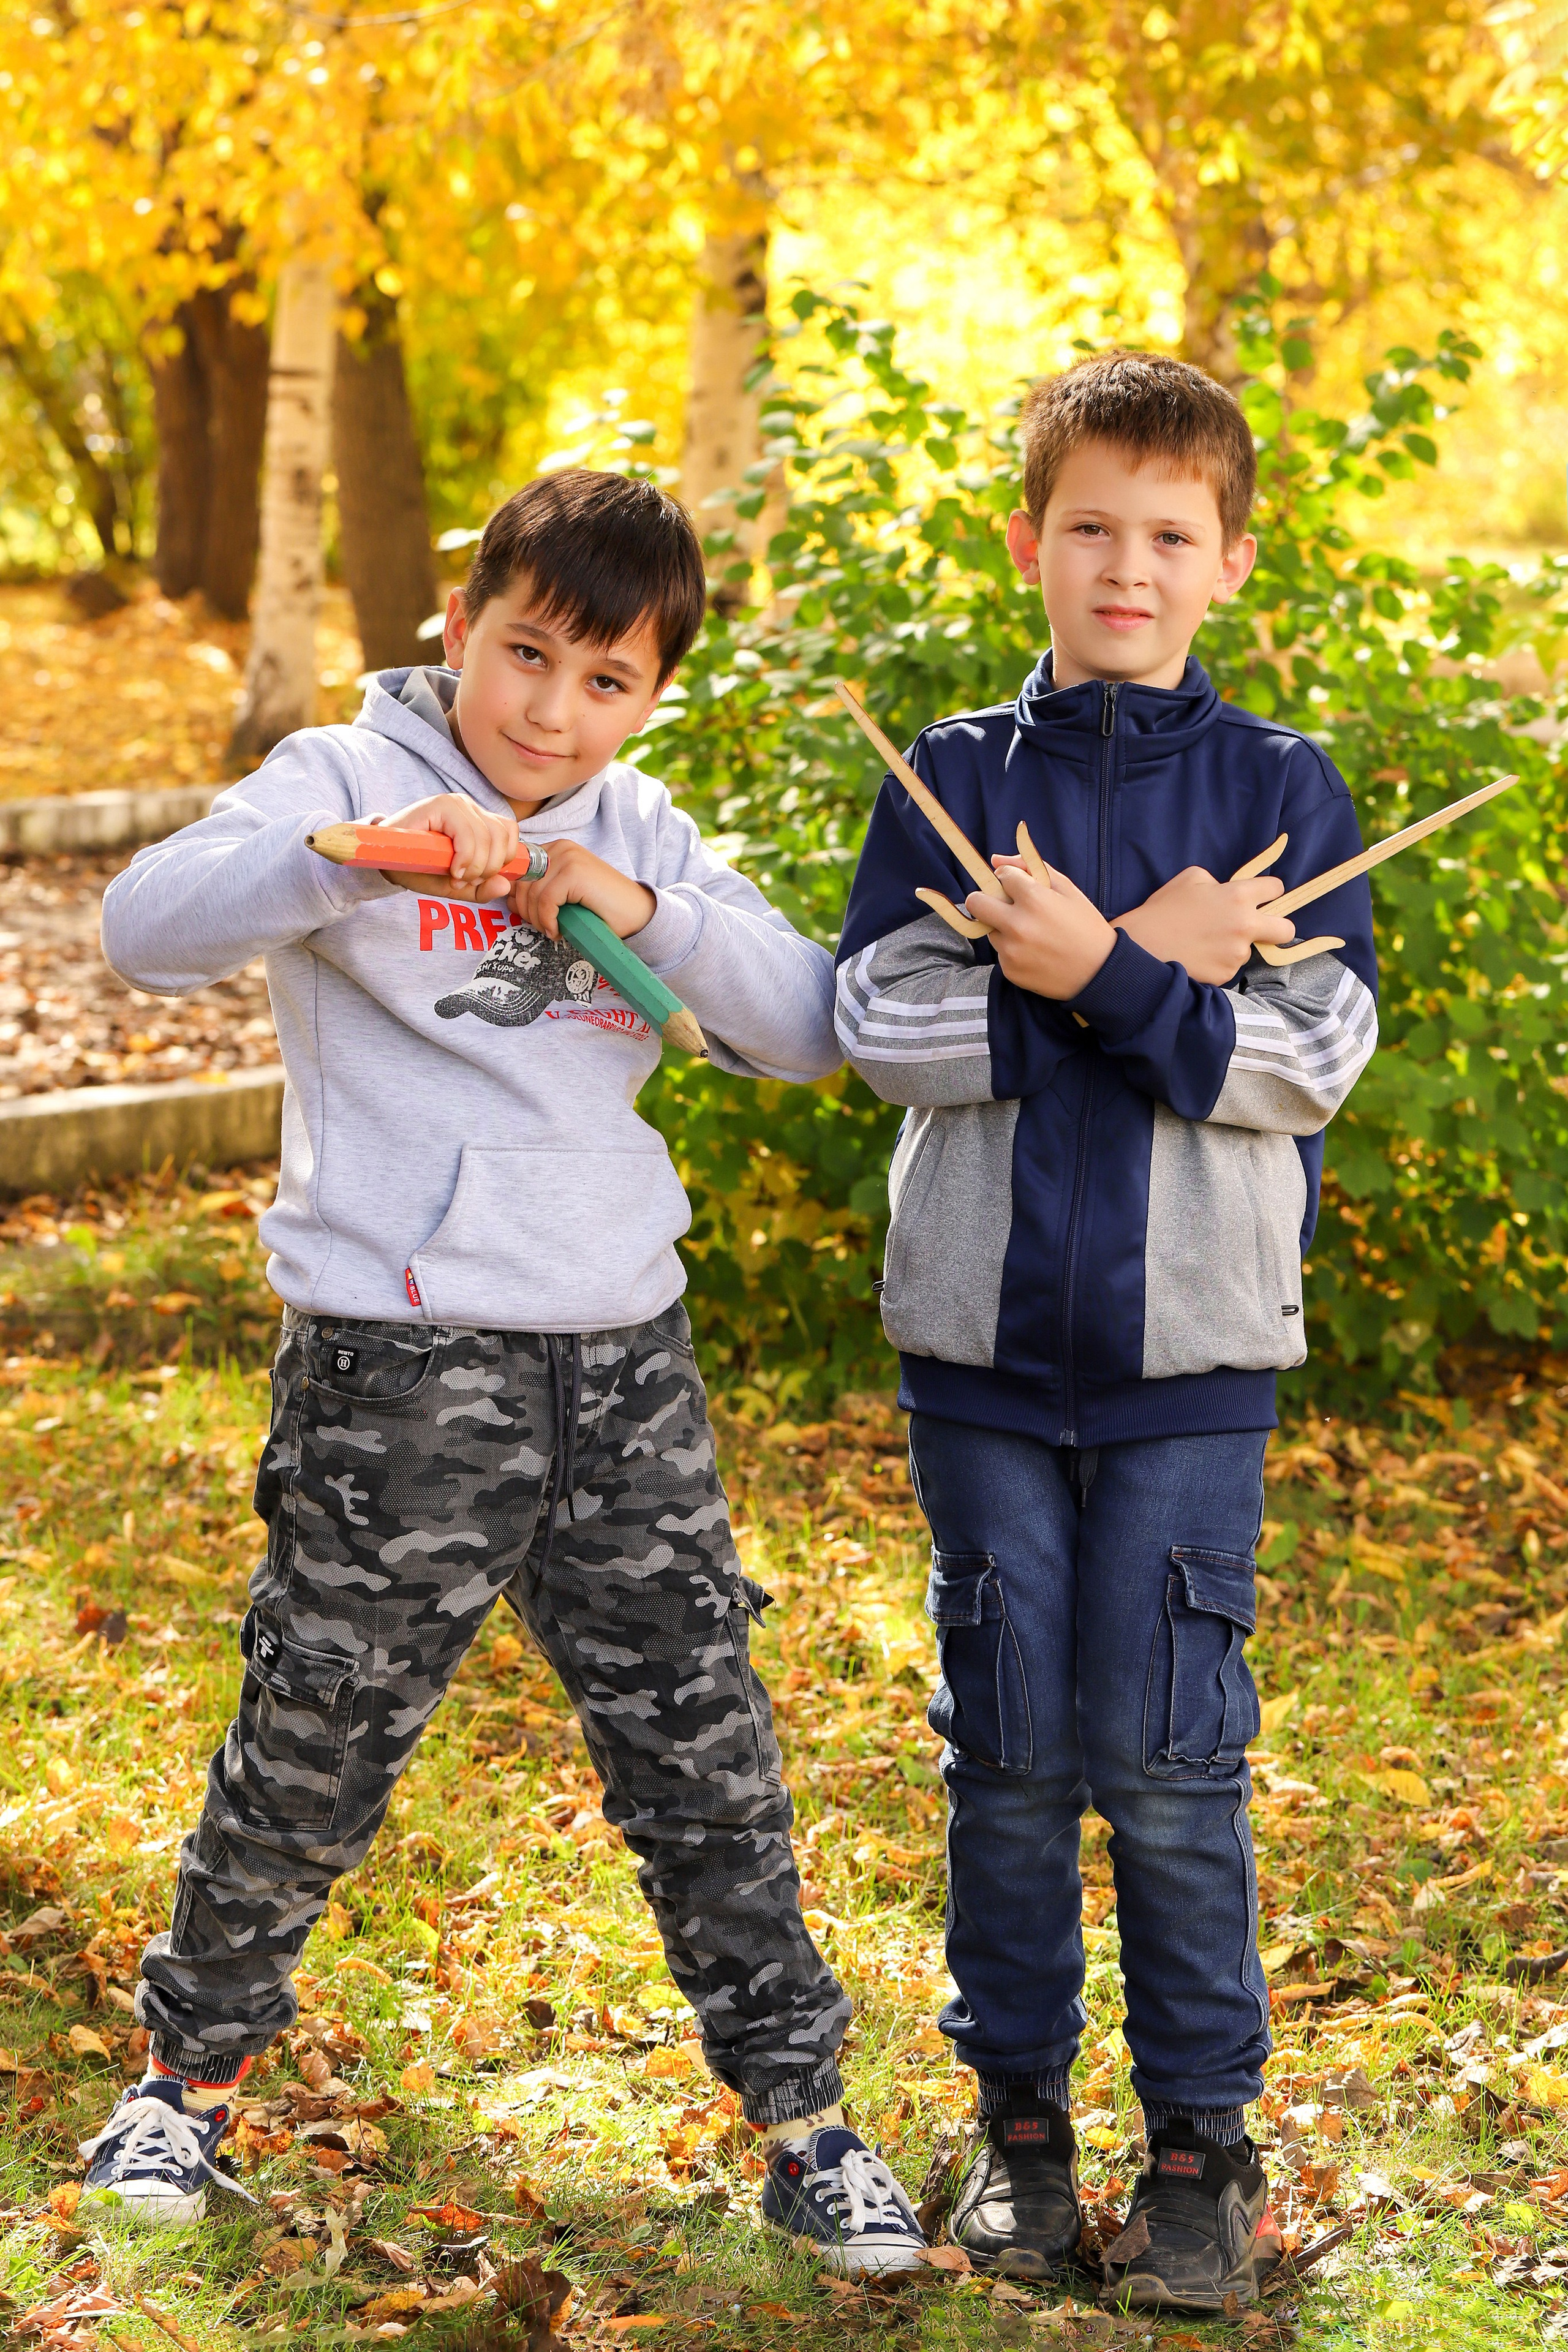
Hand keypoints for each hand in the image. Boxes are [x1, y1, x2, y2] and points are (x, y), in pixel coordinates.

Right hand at [371, 794, 518, 901]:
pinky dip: (464, 857)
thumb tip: (505, 886)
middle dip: (487, 869)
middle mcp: (469, 806)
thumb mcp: (456, 885)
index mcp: (478, 819)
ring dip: (475, 866)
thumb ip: (482, 889)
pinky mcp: (439, 805)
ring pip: (487, 837)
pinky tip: (452, 868)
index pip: (509, 833)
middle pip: (501, 837)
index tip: (479, 878)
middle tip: (464, 880)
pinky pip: (467, 834)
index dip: (501, 861)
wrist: (385, 859)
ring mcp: (455, 803)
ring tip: (455, 876)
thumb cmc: (420, 868)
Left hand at [510, 838, 656, 941]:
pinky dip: (548, 921)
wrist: (636, 913)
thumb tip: (508, 898)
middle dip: (527, 912)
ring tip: (553, 931)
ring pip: (532, 894)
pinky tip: (558, 931)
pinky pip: (545, 901)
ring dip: (538, 920)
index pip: (518, 870)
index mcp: (555, 849)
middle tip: (544, 927)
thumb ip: (537, 891)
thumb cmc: (600, 908)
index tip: (531, 916)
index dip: (518, 896)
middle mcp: (560, 847)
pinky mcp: (574, 873)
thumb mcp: (563, 896)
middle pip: (521, 883)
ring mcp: (568, 858)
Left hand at [969, 862, 1117, 1000]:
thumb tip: (996, 859)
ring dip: (1002, 925)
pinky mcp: (1009, 970)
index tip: (1018, 885)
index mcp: (1034, 900)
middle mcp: (1017, 925)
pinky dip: (1012, 949)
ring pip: (988, 928)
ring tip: (1032, 932)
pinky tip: (1035, 951)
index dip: (1010, 878)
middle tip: (1002, 903)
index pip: (1002, 876)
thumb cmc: (1086, 927)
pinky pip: (1000, 951)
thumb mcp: (1067, 890)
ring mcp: (1011, 950)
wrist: (1100, 973)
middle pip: (976, 902)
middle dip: (985, 898)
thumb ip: (1031, 868)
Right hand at [1114, 867, 1293, 984]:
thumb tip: (1226, 891)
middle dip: (1280, 928)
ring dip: (1234, 946)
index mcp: (1238, 896)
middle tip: (1262, 929)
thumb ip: (1218, 882)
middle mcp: (1244, 926)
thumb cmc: (1162, 909)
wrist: (1140, 947)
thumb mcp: (1190, 878)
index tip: (1262, 898)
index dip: (1269, 892)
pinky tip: (1198, 957)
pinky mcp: (1225, 975)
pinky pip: (1229, 967)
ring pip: (1249, 950)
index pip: (1276, 889)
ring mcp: (1236, 954)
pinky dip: (1217, 963)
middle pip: (1286, 929)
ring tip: (1204, 943)